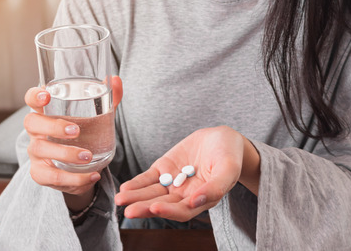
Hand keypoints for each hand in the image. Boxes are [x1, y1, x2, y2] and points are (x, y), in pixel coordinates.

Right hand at [23, 76, 122, 203]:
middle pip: (31, 123)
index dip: (35, 96)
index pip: (31, 99)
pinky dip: (74, 178)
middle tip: (76, 130)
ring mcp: (36, 152)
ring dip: (65, 153)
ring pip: (40, 149)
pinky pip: (51, 176)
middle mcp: (36, 131)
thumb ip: (107, 98)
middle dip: (53, 125)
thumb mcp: (96, 115)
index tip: (47, 96)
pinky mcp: (40, 173)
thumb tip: (115, 79)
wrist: (79, 168)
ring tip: (88, 156)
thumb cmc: (84, 133)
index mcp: (46, 112)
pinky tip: (93, 175)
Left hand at [115, 126, 254, 221]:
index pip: (182, 211)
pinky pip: (148, 179)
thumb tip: (196, 201)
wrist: (222, 138)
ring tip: (121, 199)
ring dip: (136, 197)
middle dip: (145, 208)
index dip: (168, 212)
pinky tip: (125, 187)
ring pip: (151, 193)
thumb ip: (215, 187)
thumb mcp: (228, 169)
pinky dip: (137, 183)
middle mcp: (183, 196)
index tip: (155, 208)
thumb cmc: (230, 156)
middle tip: (129, 211)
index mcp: (200, 200)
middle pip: (162, 205)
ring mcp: (172, 183)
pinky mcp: (163, 169)